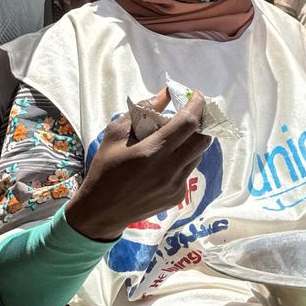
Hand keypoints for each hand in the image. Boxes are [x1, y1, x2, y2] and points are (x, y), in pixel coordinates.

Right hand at [65, 90, 212, 240]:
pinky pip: (188, 171)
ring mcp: (176, 185)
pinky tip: (166, 160)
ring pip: (198, 155)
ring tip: (176, 137)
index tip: (196, 95)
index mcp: (153, 151)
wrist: (101, 211)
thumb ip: (143, 111)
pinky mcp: (178, 196)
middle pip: (203, 139)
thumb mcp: (116, 133)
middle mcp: (170, 169)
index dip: (197, 105)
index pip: (188, 123)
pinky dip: (183, 159)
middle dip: (201, 122)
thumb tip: (165, 94)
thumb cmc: (105, 168)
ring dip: (192, 141)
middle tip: (191, 114)